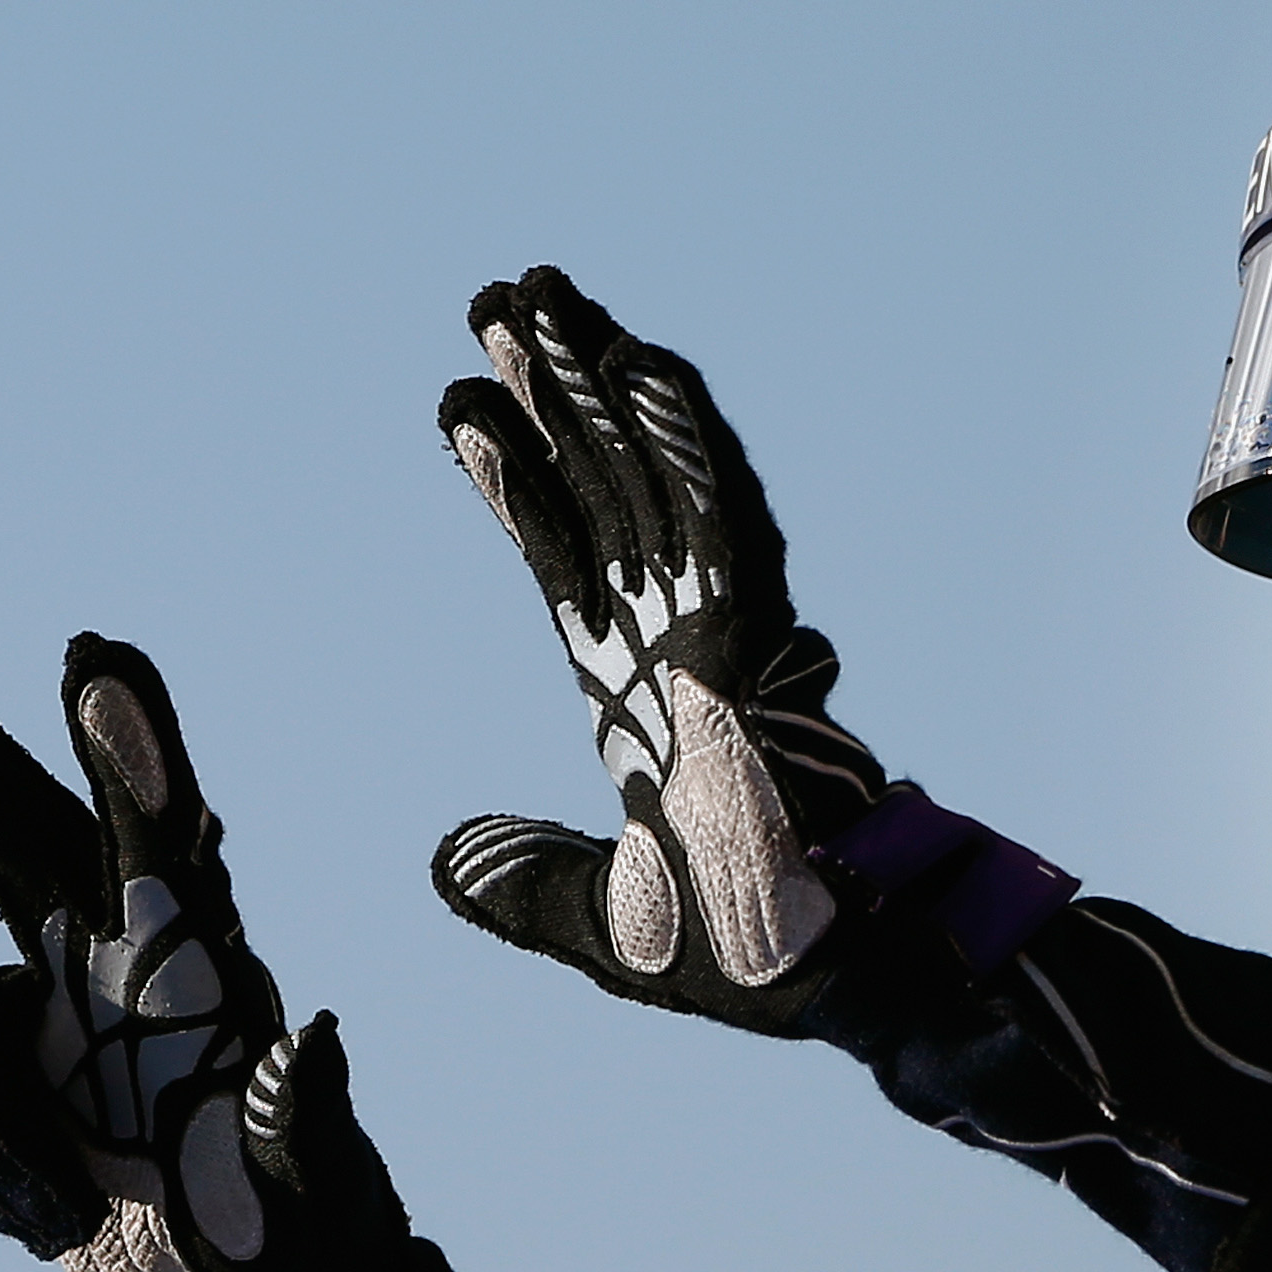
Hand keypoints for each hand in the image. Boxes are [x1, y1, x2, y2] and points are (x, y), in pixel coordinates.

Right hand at [0, 635, 407, 1271]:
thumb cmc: (298, 1225)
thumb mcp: (313, 1181)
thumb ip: (305, 1114)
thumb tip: (316, 1037)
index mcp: (204, 953)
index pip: (162, 831)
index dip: (127, 750)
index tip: (95, 660)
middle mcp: (115, 949)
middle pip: (13, 828)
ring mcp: (44, 1003)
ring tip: (68, 1222)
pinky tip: (49, 1216)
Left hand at [429, 267, 892, 1031]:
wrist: (829, 974)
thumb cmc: (749, 953)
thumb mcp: (602, 924)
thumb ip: (525, 882)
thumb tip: (442, 861)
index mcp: (637, 694)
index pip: (562, 558)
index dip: (511, 480)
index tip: (457, 403)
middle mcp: (675, 639)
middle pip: (600, 485)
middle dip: (549, 393)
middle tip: (496, 298)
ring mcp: (719, 623)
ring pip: (649, 472)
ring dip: (594, 381)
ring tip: (535, 297)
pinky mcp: (761, 627)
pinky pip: (714, 508)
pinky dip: (675, 432)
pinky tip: (631, 363)